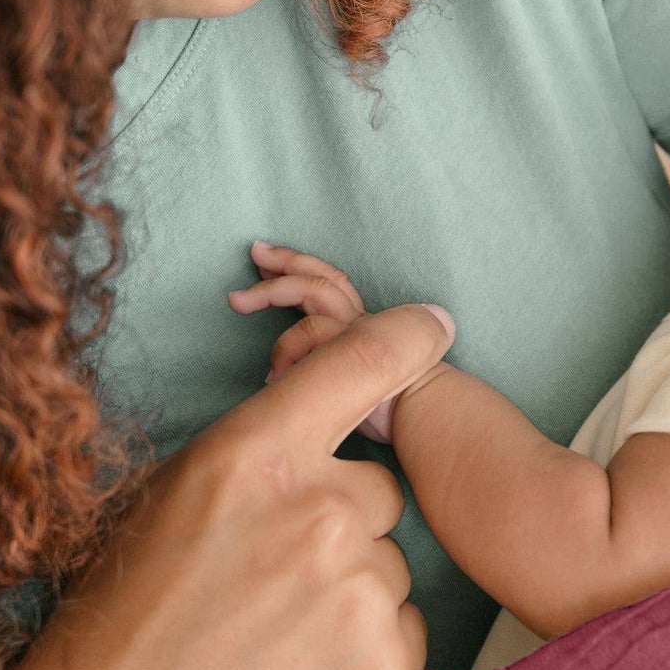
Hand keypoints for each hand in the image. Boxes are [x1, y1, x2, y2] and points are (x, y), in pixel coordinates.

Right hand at [39, 300, 456, 669]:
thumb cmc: (131, 615)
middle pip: (380, 490)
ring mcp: (360, 595)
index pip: (366, 361)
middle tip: (273, 578)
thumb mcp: (180, 493)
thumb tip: (353, 393)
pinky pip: (405, 627)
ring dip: (351, 590)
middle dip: (340, 523)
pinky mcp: (388, 669)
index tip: (433, 327)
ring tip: (277, 637)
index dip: (410, 335)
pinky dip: (367, 648)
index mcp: (257, 456)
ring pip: (390, 564)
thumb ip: (270, 440)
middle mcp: (321, 513)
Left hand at [229, 241, 454, 443]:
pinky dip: (287, 353)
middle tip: (255, 251)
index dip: (300, 266)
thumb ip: (329, 374)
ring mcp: (361, 331)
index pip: (332, 284)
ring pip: (313, 294)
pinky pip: (314, 335)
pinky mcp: (360, 346)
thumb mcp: (358, 384)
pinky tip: (273, 377)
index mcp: (364, 326)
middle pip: (323, 277)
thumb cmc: (397, 411)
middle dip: (286, 260)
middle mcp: (363, 321)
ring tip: (238, 301)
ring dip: (272, 294)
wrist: (431, 418)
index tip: (269, 262)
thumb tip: (280, 383)